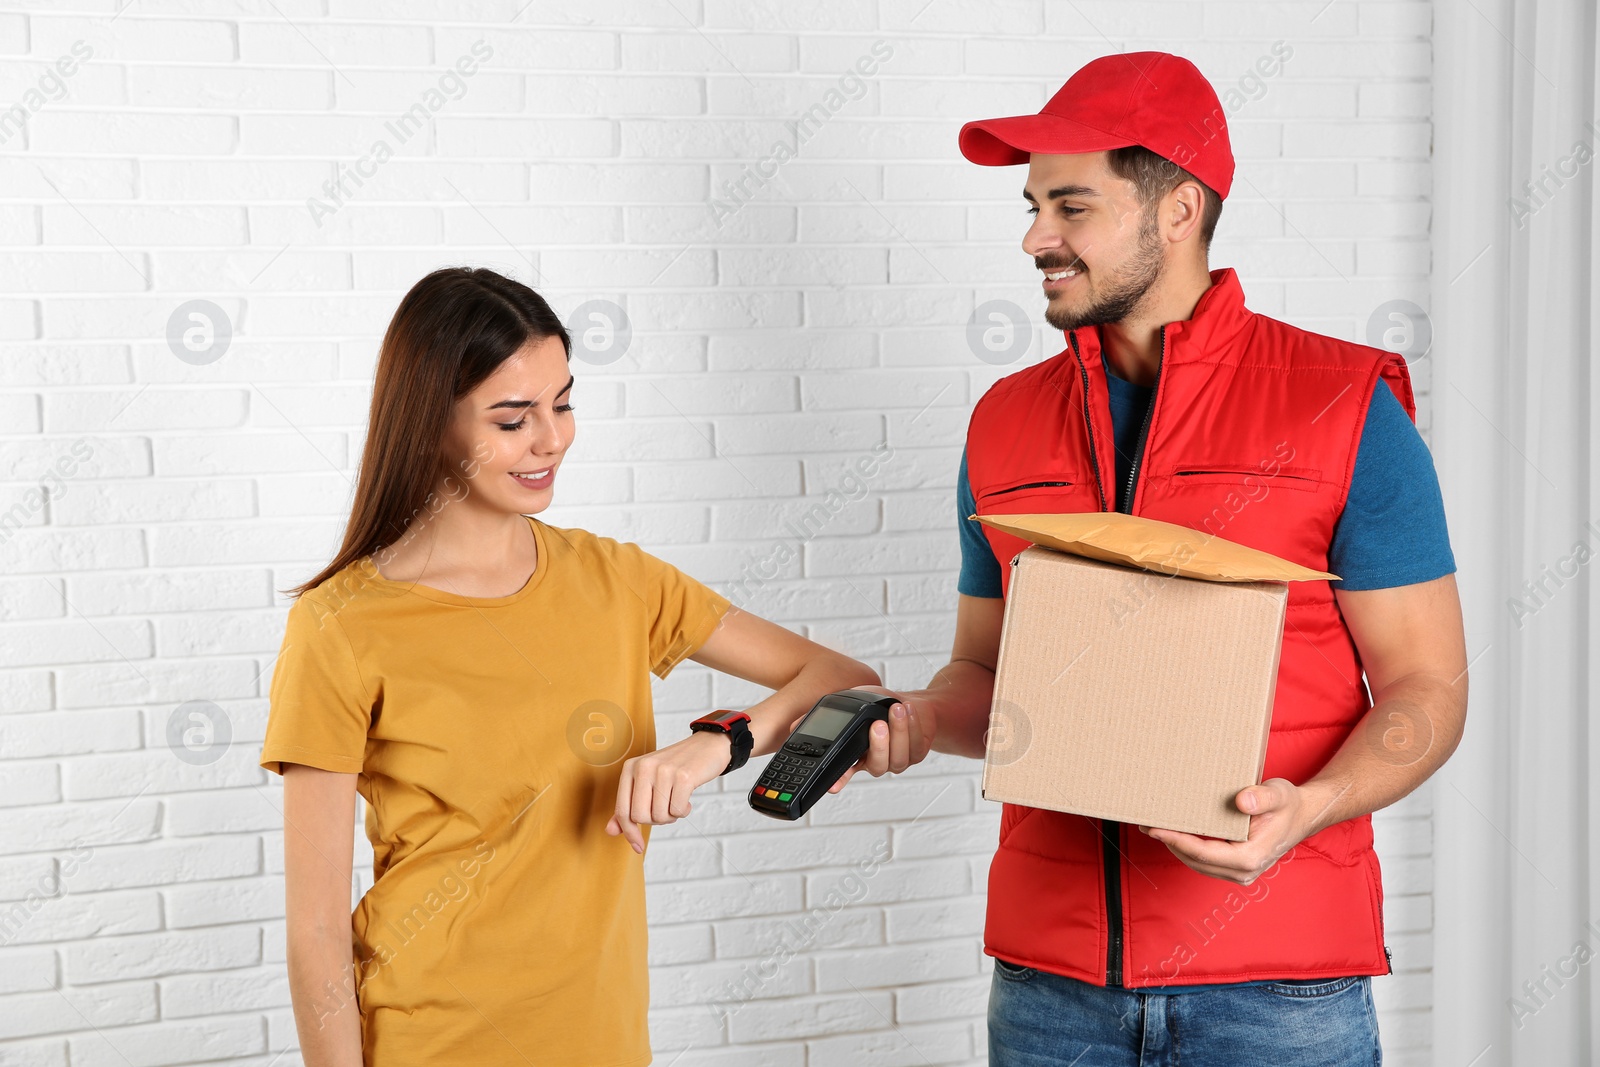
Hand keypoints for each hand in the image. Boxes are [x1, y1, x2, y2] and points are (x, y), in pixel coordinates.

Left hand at [605, 730, 730, 854]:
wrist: (707, 746)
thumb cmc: (675, 768)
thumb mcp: (647, 782)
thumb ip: (628, 805)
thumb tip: (610, 831)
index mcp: (630, 768)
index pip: (622, 810)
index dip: (629, 832)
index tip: (638, 846)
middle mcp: (643, 767)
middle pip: (640, 817)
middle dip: (655, 820)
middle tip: (666, 807)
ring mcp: (663, 770)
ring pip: (659, 816)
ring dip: (671, 815)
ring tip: (677, 799)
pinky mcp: (683, 776)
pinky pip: (678, 811)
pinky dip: (684, 810)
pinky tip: (688, 797)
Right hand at [809, 686, 935, 794]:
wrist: (908, 704)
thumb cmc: (876, 706)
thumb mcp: (848, 706)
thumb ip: (826, 714)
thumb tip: (795, 726)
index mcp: (856, 754)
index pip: (843, 772)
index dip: (838, 781)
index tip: (832, 787)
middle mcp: (875, 761)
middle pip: (877, 766)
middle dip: (879, 746)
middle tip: (877, 725)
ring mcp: (897, 760)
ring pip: (899, 758)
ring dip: (900, 732)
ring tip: (896, 710)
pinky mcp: (916, 754)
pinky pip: (917, 747)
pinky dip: (914, 727)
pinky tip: (908, 711)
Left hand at [1135, 778, 1315, 884]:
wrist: (1303, 815)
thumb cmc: (1289, 804)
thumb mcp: (1279, 794)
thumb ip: (1262, 798)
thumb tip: (1242, 801)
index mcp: (1251, 857)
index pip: (1203, 852)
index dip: (1176, 840)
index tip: (1154, 828)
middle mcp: (1244, 871)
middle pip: (1195, 860)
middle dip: (1169, 843)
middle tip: (1144, 824)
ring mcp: (1239, 872)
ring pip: (1197, 862)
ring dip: (1175, 846)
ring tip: (1152, 827)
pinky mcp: (1235, 866)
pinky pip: (1204, 860)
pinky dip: (1187, 847)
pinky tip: (1175, 832)